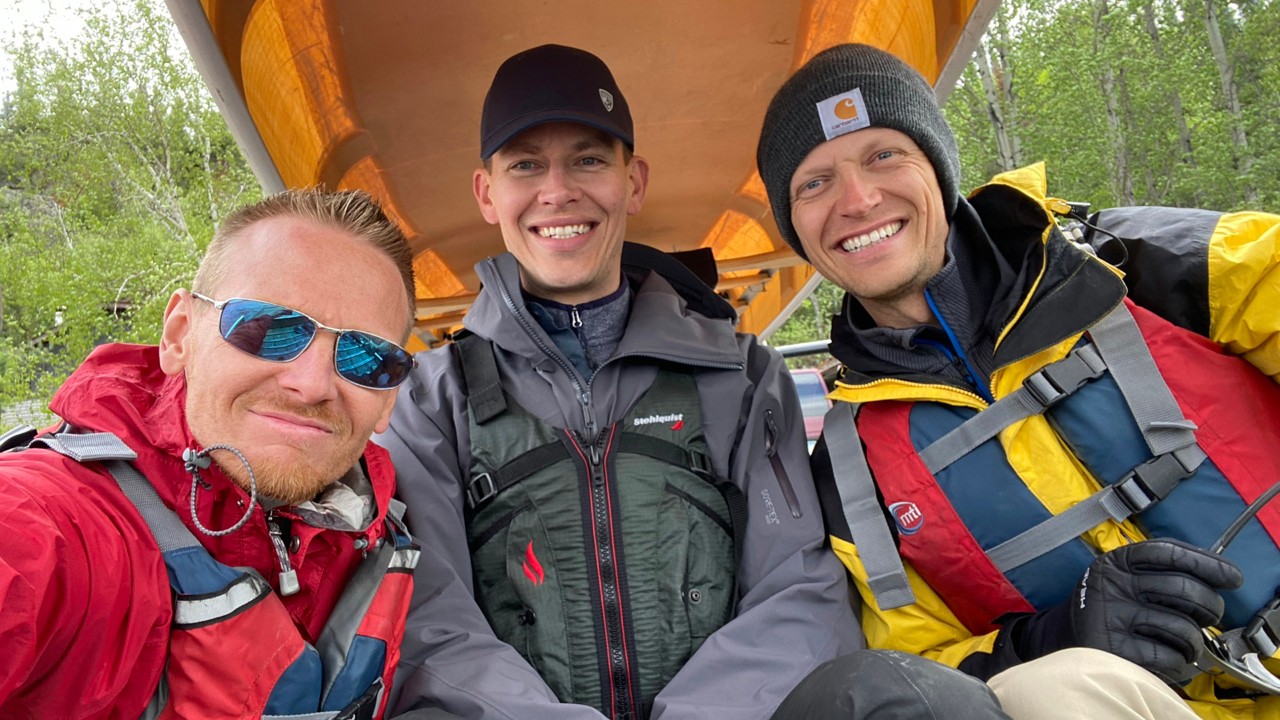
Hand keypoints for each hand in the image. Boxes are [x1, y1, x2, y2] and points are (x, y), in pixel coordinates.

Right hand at [1069, 539, 1242, 681]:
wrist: (1067, 634)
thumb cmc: (1113, 604)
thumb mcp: (1126, 575)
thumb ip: (1161, 570)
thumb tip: (1220, 575)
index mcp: (1118, 561)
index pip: (1168, 552)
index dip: (1208, 563)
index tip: (1233, 577)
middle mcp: (1113, 584)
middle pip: (1183, 588)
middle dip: (1211, 606)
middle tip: (1211, 616)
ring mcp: (1112, 616)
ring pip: (1182, 627)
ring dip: (1196, 642)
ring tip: (1189, 644)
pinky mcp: (1114, 649)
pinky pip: (1170, 657)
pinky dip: (1181, 663)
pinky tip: (1173, 659)